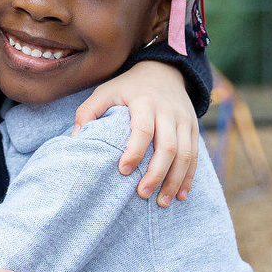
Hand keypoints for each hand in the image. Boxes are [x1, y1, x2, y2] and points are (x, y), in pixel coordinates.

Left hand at [73, 60, 198, 205]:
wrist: (163, 70)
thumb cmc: (127, 87)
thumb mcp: (105, 91)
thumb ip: (88, 112)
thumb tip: (76, 138)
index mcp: (144, 102)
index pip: (143, 130)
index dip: (134, 152)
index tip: (123, 171)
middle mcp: (168, 111)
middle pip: (168, 146)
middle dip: (156, 174)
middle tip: (142, 194)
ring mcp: (184, 120)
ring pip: (186, 154)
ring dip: (175, 180)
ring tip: (161, 202)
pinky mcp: (194, 128)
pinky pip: (195, 155)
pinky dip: (189, 177)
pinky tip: (180, 195)